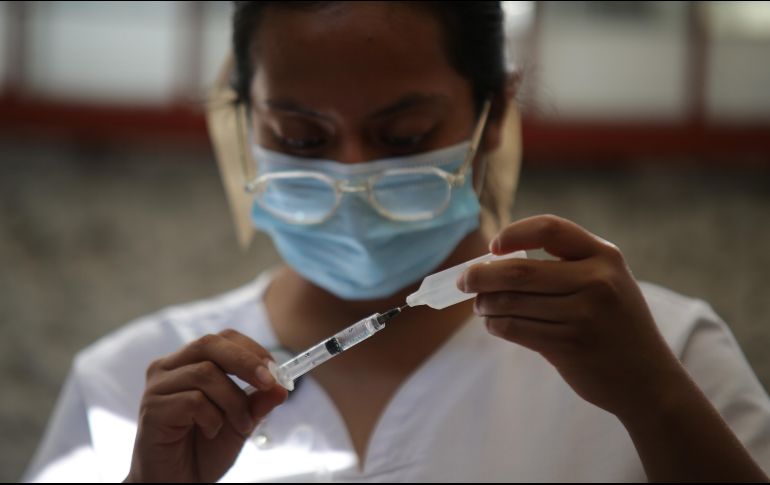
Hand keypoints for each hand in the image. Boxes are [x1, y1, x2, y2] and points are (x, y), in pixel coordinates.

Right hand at [125, 330, 287, 482]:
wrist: (178, 483)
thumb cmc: (205, 450)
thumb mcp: (241, 423)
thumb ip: (258, 404)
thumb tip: (281, 388)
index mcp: (189, 362)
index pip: (222, 339)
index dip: (251, 350)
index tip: (275, 370)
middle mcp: (168, 367)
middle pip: (209, 344)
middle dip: (246, 361)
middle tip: (269, 383)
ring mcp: (157, 387)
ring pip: (206, 373)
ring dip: (234, 402)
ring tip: (242, 426)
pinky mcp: (152, 409)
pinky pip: (193, 401)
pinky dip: (213, 418)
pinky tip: (212, 432)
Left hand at [459, 215, 687, 419]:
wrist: (648, 380)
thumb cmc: (616, 325)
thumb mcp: (608, 282)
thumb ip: (565, 266)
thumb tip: (493, 262)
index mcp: (605, 256)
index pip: (550, 228)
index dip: (513, 234)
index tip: (492, 247)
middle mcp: (597, 281)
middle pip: (519, 271)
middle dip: (481, 275)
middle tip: (463, 280)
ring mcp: (584, 315)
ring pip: (511, 302)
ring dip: (485, 303)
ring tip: (480, 305)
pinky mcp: (569, 346)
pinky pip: (514, 328)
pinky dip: (495, 325)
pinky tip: (493, 324)